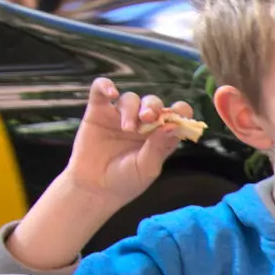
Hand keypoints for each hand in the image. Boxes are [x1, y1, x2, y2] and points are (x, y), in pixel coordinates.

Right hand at [62, 78, 192, 208]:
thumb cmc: (125, 181)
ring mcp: (120, 116)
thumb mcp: (146, 168)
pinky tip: (111, 92)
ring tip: (127, 128)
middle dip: (152, 107)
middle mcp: (142, 123)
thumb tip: (173, 126)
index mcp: (161, 135)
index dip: (180, 111)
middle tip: (148, 118)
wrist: (95, 188)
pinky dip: (105, 86)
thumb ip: (159, 147)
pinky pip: (100, 91)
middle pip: (153, 103)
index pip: (176, 114)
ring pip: (130, 99)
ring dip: (131, 108)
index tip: (177, 116)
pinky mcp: (98, 112)